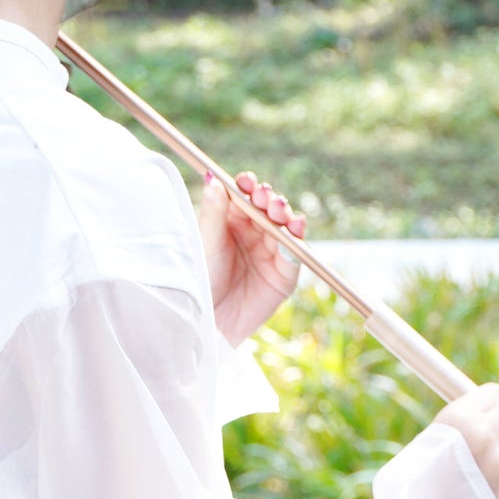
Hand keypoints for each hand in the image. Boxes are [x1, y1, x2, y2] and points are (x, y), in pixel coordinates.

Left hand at [198, 169, 305, 347]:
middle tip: (265, 197)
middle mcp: (253, 233)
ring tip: (278, 209)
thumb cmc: (202, 278)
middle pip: (267, 208)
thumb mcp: (206, 242)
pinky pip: (294, 253)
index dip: (248, 186)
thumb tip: (213, 178)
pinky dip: (297, 239)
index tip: (247, 181)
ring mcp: (271, 251)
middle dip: (268, 199)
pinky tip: (295, 227)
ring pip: (284, 226)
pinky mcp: (285, 273)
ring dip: (285, 214)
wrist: (210, 320)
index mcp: (231, 221)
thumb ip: (213, 212)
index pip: (244, 196)